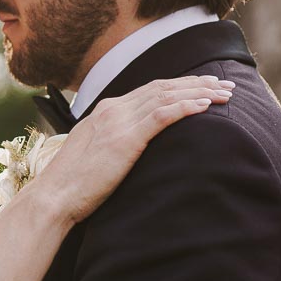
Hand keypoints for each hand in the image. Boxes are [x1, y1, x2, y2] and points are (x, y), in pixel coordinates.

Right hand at [27, 74, 232, 224]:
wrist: (55, 196)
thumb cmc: (73, 183)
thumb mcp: (94, 153)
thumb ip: (113, 141)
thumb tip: (130, 146)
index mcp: (106, 110)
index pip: (151, 89)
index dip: (180, 86)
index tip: (205, 87)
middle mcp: (113, 109)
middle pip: (163, 87)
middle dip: (197, 84)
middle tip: (225, 84)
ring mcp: (119, 121)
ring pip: (167, 97)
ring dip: (200, 92)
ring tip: (225, 94)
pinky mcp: (126, 138)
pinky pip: (162, 115)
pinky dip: (186, 107)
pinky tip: (205, 106)